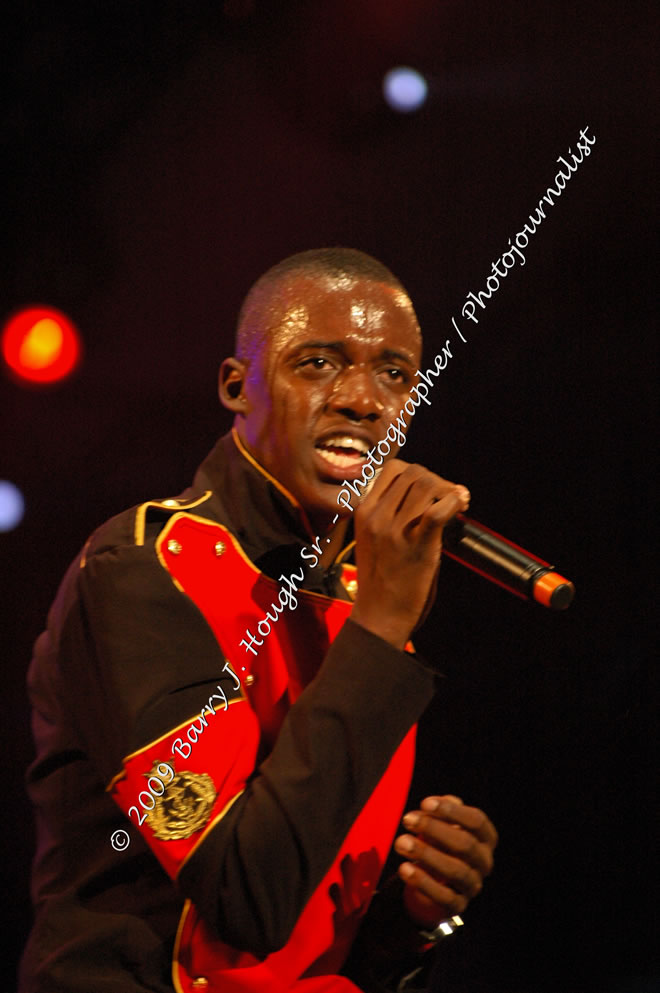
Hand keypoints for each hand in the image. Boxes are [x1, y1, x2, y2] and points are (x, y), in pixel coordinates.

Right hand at [350, 460, 469, 649]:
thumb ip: (390, 513)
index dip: (419, 472)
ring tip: (459, 504)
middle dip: (438, 480)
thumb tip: (424, 493)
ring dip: (449, 490)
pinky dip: (454, 503)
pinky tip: (461, 508)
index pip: (393, 468)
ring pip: (427, 485)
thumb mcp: (373, 538)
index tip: (433, 487)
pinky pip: (438, 511)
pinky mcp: (416, 545)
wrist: (379, 616)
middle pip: (414, 473)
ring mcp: (394, 530)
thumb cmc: (380, 580)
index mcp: (364, 511)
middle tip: (451, 496)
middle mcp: (376, 516)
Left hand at [393, 795, 497, 927]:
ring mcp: (473, 885)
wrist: (437, 880)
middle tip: (408, 819)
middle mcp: (484, 861)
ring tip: (402, 842)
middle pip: (465, 844)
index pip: (477, 821)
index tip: (425, 803)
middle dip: (434, 829)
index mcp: (485, 838)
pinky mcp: (458, 905)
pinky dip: (423, 882)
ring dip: (426, 854)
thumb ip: (442, 811)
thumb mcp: (443, 823)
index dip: (452, 811)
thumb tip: (437, 803)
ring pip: (456, 870)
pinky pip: (444, 897)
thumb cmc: (441, 843)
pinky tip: (405, 868)